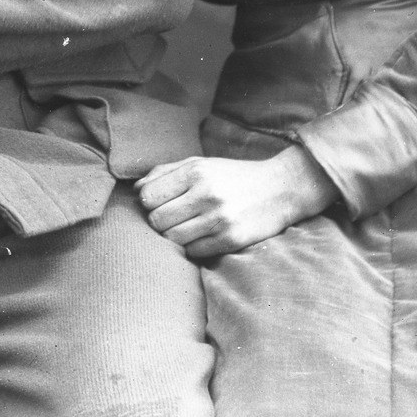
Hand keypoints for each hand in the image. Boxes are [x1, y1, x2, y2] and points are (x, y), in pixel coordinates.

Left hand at [135, 148, 339, 260]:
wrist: (280, 189)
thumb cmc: (233, 176)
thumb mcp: (201, 164)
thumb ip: (166, 172)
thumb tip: (136, 190)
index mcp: (195, 172)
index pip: (148, 197)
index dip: (149, 203)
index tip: (160, 203)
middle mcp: (205, 194)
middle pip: (157, 220)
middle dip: (159, 222)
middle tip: (173, 218)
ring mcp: (218, 219)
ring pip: (173, 239)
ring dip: (175, 236)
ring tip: (187, 227)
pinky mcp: (230, 240)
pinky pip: (193, 252)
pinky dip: (192, 247)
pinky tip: (202, 236)